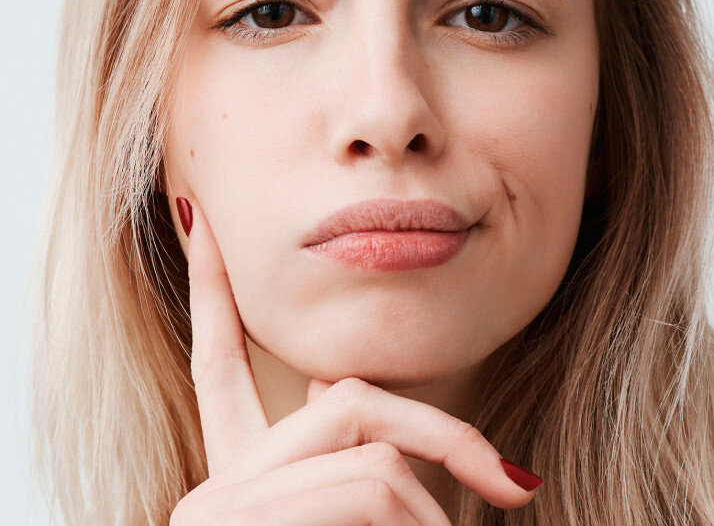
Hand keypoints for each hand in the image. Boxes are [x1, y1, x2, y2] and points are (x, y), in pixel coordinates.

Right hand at [169, 196, 540, 525]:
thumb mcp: (341, 519)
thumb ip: (341, 456)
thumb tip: (360, 408)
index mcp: (235, 477)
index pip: (217, 362)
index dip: (210, 289)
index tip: (201, 218)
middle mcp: (216, 488)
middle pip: (344, 399)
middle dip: (441, 432)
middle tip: (512, 486)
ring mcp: (225, 509)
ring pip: (374, 445)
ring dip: (436, 508)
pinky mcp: (242, 519)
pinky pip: (374, 479)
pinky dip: (427, 524)